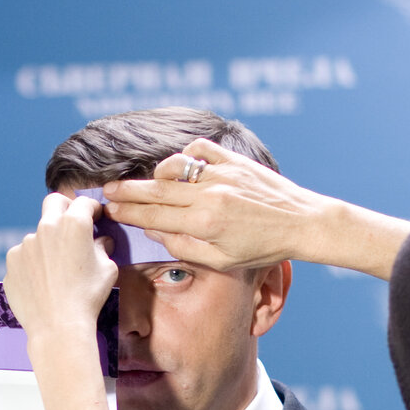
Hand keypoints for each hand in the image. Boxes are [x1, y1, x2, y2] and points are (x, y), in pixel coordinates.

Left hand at [3, 193, 116, 339]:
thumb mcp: (107, 270)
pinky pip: (24, 256)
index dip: (93, 209)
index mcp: (73, 224)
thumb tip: (101, 241)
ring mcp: (25, 244)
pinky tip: (42, 282)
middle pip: (54, 202)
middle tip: (73, 224)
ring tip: (57, 271)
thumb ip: (103, 248)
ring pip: (39, 235)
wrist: (58, 326)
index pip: (84, 203)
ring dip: (48, 244)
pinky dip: (33, 263)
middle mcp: (46, 227)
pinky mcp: (11, 262)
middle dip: (66, 207)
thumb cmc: (87, 298)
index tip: (96, 217)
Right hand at [104, 140, 409, 279]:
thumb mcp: (222, 260)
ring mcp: (222, 174)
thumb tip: (155, 232)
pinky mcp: (234, 160)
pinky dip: (185, 156)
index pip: (155, 217)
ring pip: (174, 167)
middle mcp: (210, 195)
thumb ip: (184, 246)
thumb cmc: (264, 248)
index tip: (110, 209)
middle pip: (156, 191)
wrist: (302, 223)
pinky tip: (178, 166)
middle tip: (106, 190)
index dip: (129, 213)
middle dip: (128, 191)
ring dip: (154, 174)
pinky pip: (199, 150)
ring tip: (142, 181)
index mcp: (205, 224)